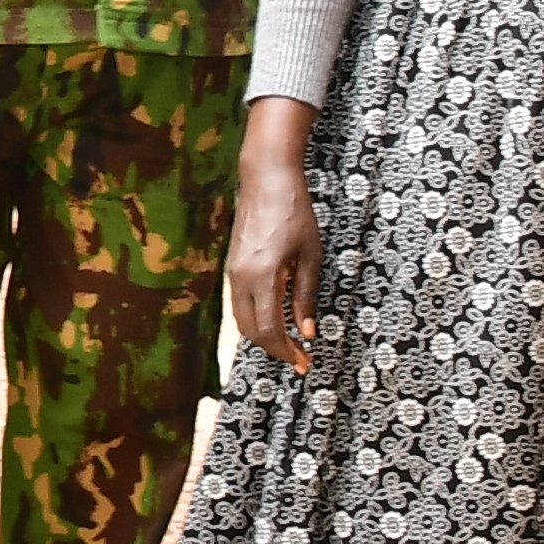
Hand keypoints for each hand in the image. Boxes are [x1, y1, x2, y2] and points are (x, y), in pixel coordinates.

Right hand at [220, 96, 323, 369]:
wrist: (266, 179)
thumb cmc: (294, 213)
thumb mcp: (310, 256)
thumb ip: (306, 296)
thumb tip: (307, 332)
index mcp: (262, 277)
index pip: (269, 330)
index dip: (287, 352)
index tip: (305, 363)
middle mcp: (240, 279)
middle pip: (251, 331)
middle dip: (275, 350)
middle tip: (299, 359)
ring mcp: (233, 272)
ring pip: (242, 319)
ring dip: (264, 336)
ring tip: (290, 343)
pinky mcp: (233, 265)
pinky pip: (240, 303)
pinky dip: (256, 318)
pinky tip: (276, 319)